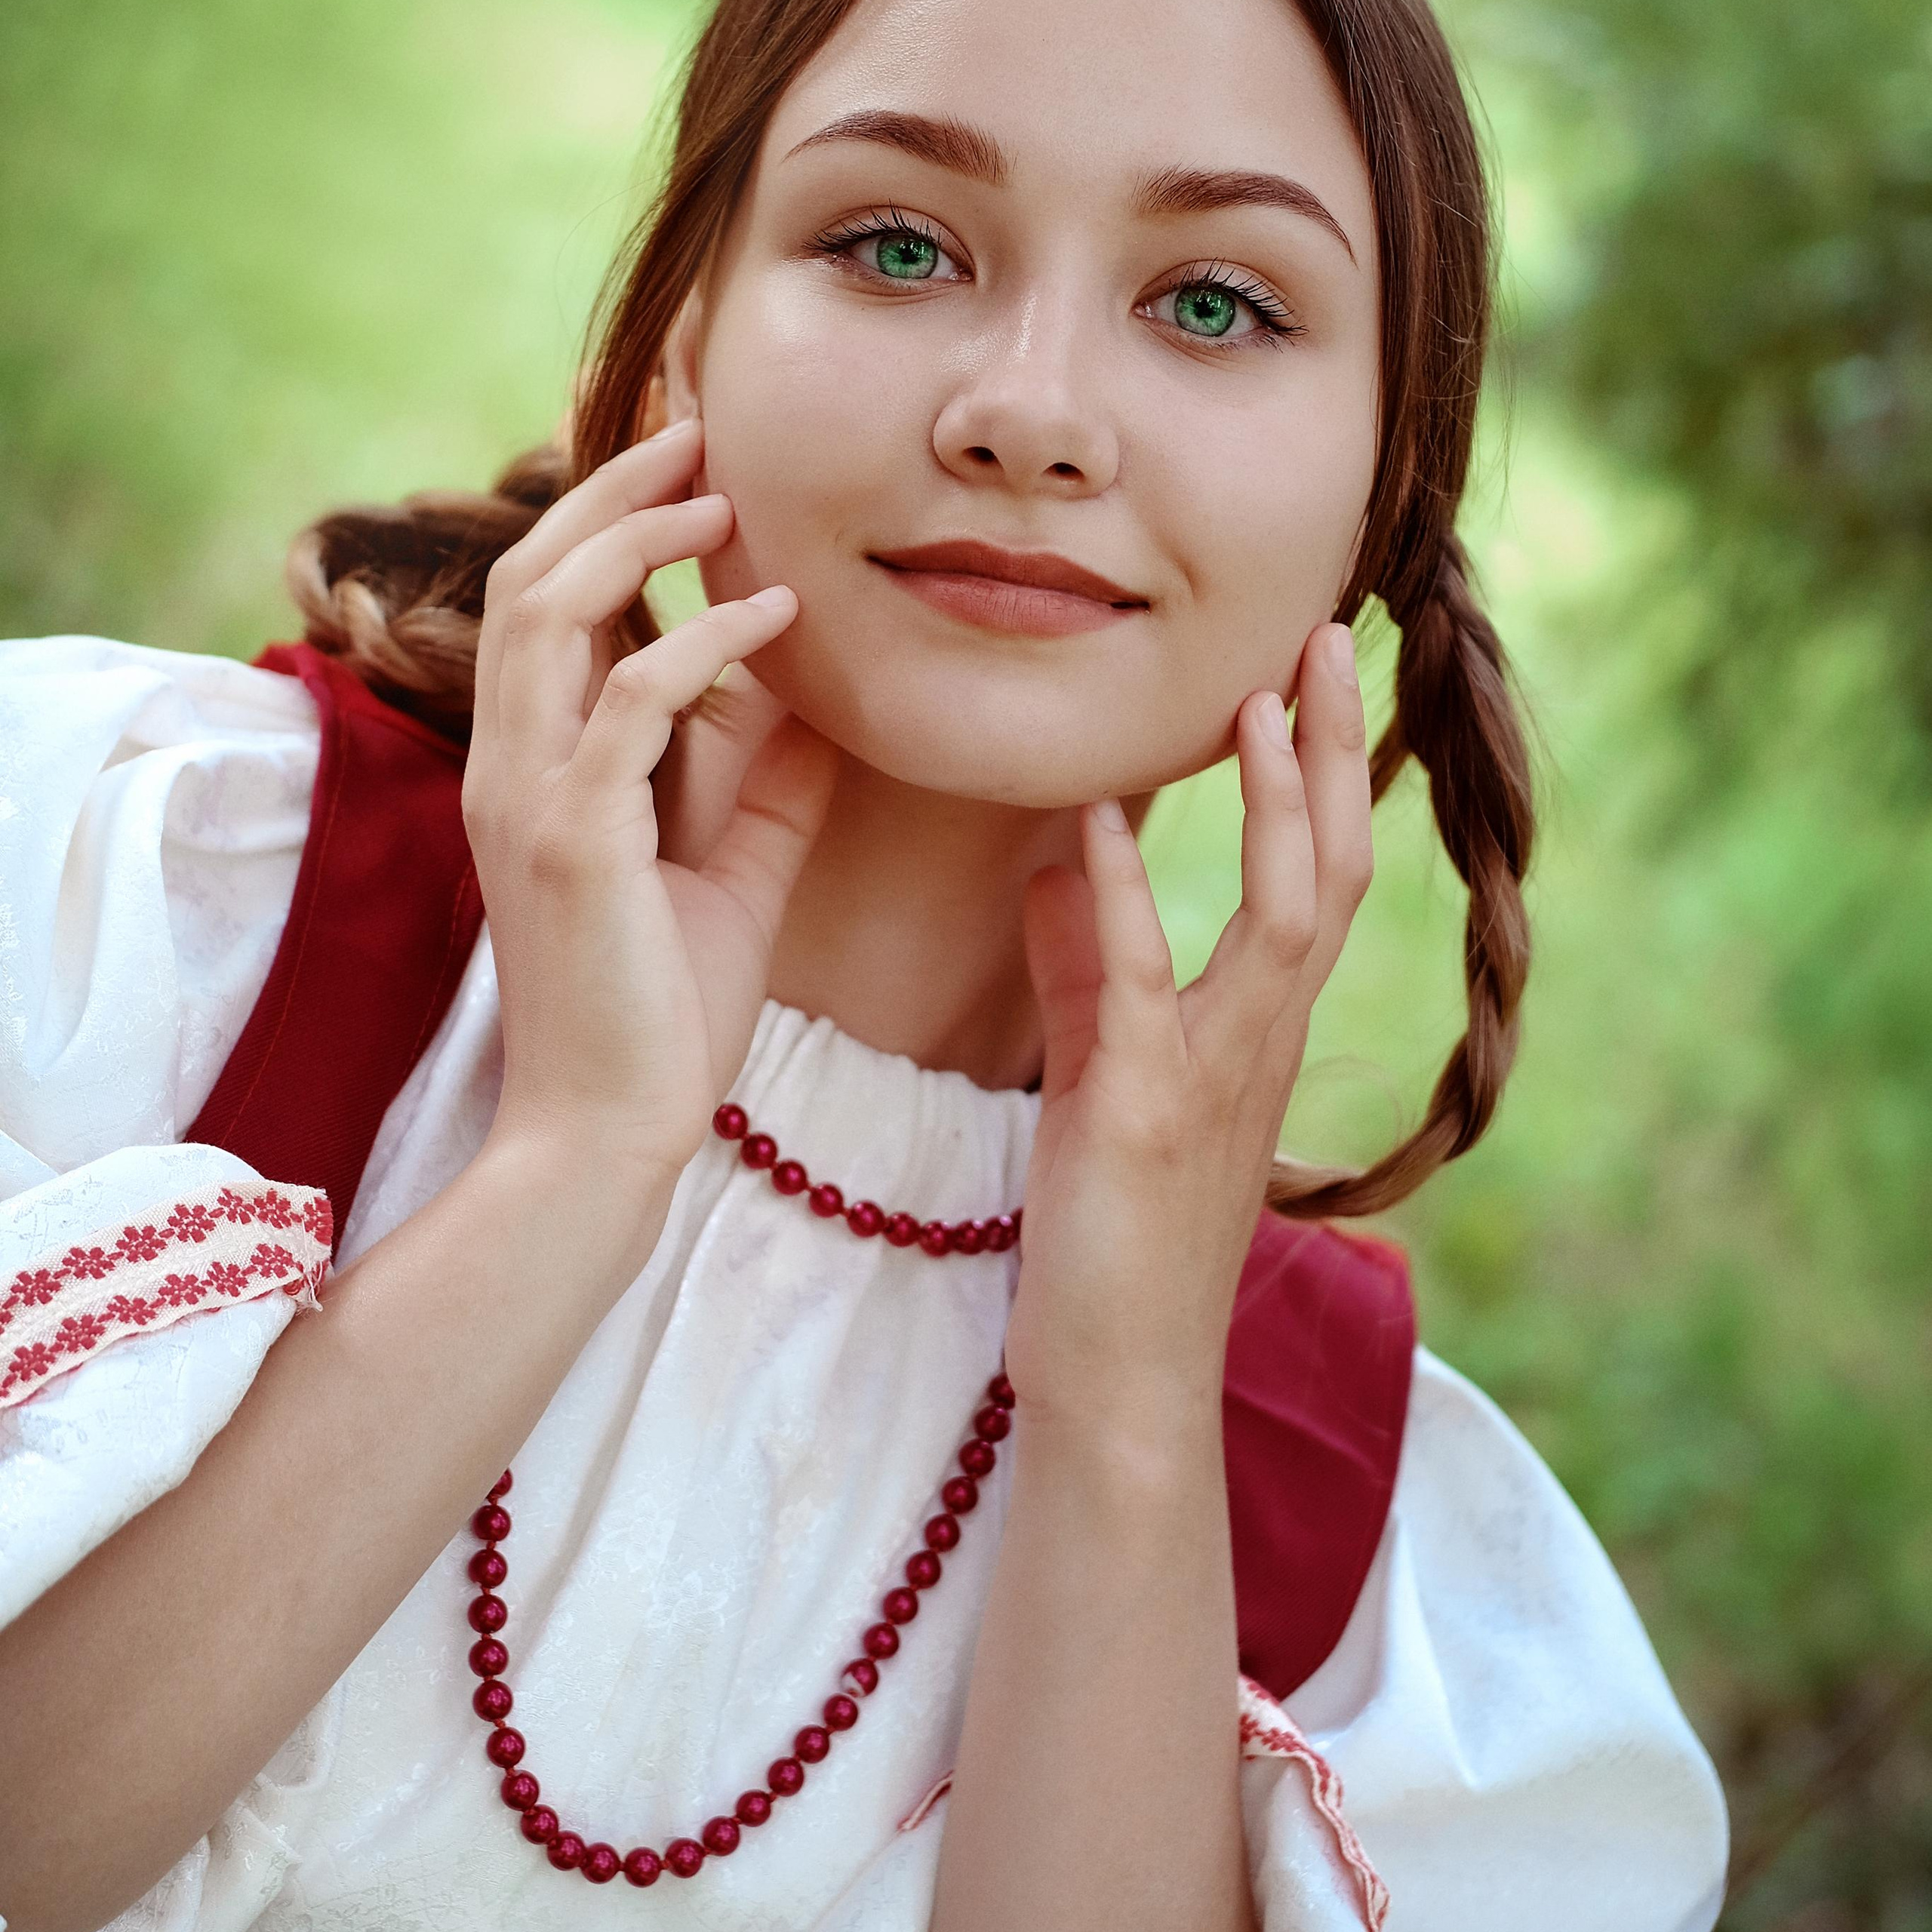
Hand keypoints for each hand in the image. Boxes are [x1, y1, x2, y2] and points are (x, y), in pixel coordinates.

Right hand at [463, 417, 838, 1185]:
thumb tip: (818, 701)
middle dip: (609, 492)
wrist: (614, 1129)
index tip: (684, 466)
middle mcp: (509, 767)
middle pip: (530, 577)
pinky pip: (630, 700)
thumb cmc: (663, 1009)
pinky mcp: (572, 839)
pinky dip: (703, 643)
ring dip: (636, 536)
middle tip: (697, 433)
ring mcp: (529, 798)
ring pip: (550, 611)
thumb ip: (761, 782)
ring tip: (725, 494)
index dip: (601, 522)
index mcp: (534, 770)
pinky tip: (777, 614)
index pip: (543, 609)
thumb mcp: (730, 871)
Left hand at [1007, 621, 1372, 1433]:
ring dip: (1278, 804)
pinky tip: (1091, 821)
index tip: (1311, 678)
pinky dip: (1122, 898)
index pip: (1322, 878)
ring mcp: (1218, 1075)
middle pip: (1335, 872)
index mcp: (1261, 1031)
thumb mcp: (1106, 1074)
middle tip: (1323, 641)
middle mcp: (1264, 1041)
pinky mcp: (1148, 1111)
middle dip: (1334, 757)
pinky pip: (1145, 984)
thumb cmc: (1118, 1233)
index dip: (1327, 776)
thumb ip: (1088, 967)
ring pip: (1286, 916)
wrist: (1121, 1378)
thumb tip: (1061, 863)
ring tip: (1259, 698)